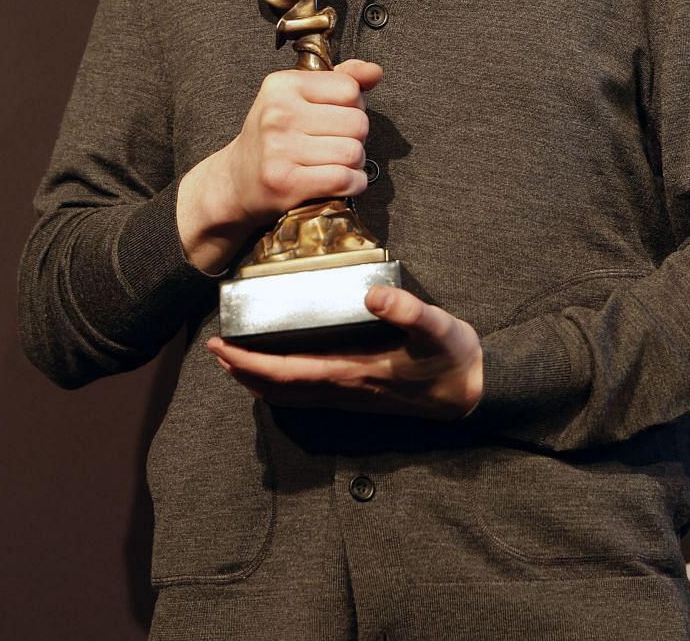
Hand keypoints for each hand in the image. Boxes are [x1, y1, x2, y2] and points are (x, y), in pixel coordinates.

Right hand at [178, 59, 382, 270]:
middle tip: (335, 144)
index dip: (354, 106)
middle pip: (357, 122)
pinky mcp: (286, 183)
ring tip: (334, 163)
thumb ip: (340, 80)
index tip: (336, 118)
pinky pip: (345, 179)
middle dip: (357, 137)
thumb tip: (375, 72)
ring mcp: (280, 149)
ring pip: (354, 153)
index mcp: (281, 85)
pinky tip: (339, 182)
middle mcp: (278, 114)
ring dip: (355, 163)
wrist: (234, 183)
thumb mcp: (297, 98)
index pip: (350, 89)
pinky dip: (353, 183)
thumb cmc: (272, 138)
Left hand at [207, 286, 484, 418]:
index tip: (220, 347)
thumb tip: (371, 293)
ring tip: (236, 362)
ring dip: (258, 380)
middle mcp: (343, 388)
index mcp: (351, 371)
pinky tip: (280, 371)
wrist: (472, 393)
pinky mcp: (358, 394)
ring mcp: (349, 395)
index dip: (248, 362)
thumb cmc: (453, 359)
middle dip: (242, 371)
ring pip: (289, 395)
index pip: (285, 372)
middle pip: (277, 388)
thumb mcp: (437, 327)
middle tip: (216, 351)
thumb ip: (407, 309)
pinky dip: (282, 385)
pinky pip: (306, 394)